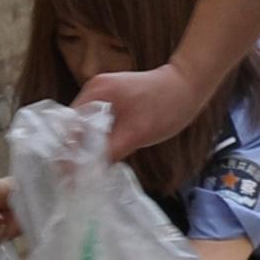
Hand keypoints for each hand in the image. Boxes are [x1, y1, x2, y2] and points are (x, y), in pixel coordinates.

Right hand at [74, 63, 206, 167]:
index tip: (69, 173)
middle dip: (76, 148)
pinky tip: (104, 151)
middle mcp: (94, 89)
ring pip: (87, 125)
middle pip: (75, 126)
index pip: (69, 126)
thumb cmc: (168, 106)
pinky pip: (98, 121)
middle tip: (78, 174)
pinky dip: (99, 136)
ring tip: (90, 166)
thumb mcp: (137, 134)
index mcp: (96, 92)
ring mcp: (103, 92)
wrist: (191, 85)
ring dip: (88, 144)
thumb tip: (85, 172)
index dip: (68, 150)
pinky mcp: (113, 98)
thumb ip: (108, 152)